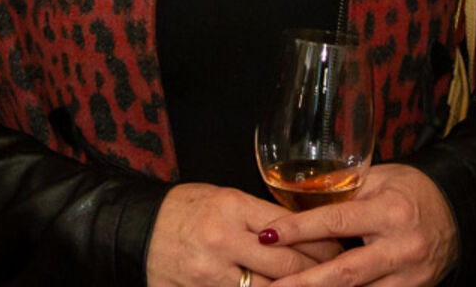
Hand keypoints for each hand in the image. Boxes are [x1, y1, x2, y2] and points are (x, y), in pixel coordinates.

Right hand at [146, 184, 337, 286]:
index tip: (339, 246)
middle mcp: (222, 239)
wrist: (136, 229)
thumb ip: (260, 215)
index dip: (320, 241)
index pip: (290, 227)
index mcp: (231, 206)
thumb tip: (306, 230)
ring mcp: (210, 271)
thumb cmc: (185, 209)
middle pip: (286, 264)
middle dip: (319, 272)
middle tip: (339, 272)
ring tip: (317, 284)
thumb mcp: (223, 198)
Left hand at [261, 165, 458, 286]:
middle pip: (344, 274)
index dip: (299, 229)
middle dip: (303, 284)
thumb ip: (341, 191)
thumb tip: (295, 197)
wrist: (457, 211)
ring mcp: (409, 278)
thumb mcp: (378, 179)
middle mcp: (401, 249)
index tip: (268, 236)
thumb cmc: (411, 191)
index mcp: (390, 213)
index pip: (337, 221)